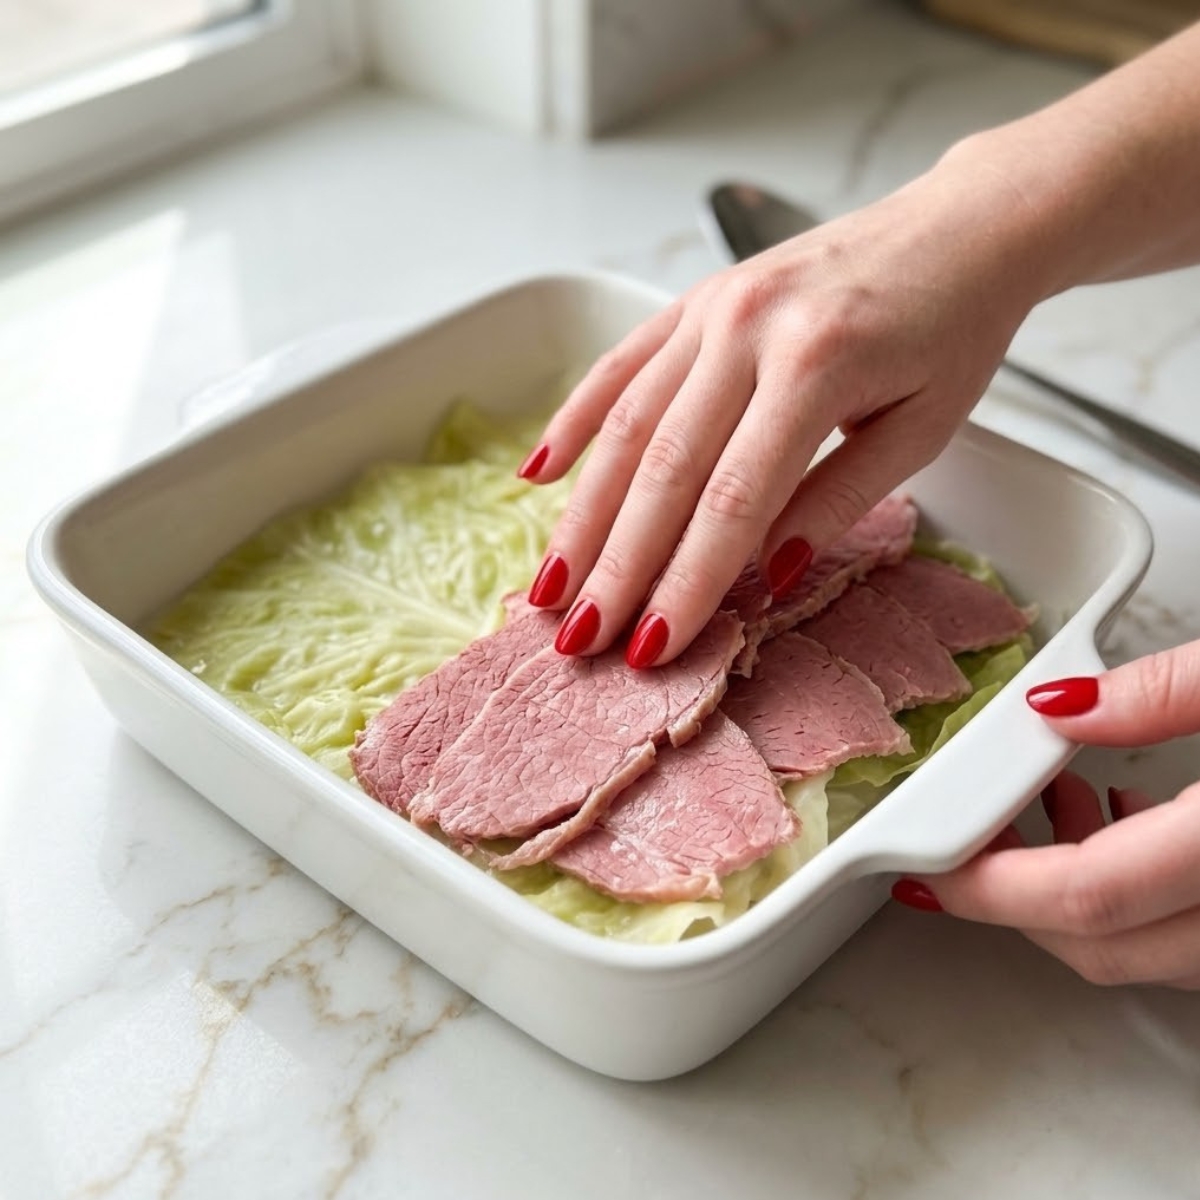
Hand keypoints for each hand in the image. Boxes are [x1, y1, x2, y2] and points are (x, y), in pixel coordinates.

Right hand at [518, 158, 1055, 665]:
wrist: (960, 229)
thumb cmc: (952, 333)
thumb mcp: (920, 430)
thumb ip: (836, 500)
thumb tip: (765, 574)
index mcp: (815, 367)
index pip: (733, 500)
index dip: (686, 581)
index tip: (653, 646)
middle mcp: (748, 330)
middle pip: (664, 469)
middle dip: (617, 565)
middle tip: (581, 637)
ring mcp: (712, 308)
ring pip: (627, 425)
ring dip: (583, 513)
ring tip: (551, 583)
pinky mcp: (695, 299)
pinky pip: (620, 364)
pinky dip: (575, 420)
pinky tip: (540, 474)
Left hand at [899, 640, 1199, 989]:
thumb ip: (1159, 694)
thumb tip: (1056, 707)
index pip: (1084, 895)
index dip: (988, 886)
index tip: (923, 866)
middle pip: (1099, 941)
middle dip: (1012, 889)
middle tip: (969, 827)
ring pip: (1142, 949)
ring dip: (1073, 888)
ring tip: (1052, 795)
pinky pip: (1186, 937)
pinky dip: (1134, 895)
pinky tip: (1127, 818)